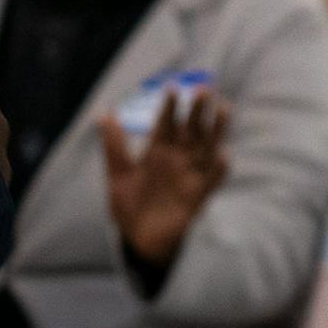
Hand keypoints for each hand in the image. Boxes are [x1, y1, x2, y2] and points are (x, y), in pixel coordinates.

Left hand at [98, 88, 229, 269]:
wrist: (139, 241)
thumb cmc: (129, 208)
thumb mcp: (117, 175)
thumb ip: (114, 146)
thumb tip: (104, 114)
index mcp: (158, 153)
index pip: (167, 124)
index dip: (170, 106)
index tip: (172, 85)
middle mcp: (177, 160)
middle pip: (191, 129)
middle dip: (197, 109)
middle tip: (203, 87)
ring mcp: (189, 176)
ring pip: (207, 147)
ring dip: (216, 129)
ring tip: (224, 108)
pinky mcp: (198, 196)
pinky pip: (212, 180)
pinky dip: (218, 168)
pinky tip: (223, 155)